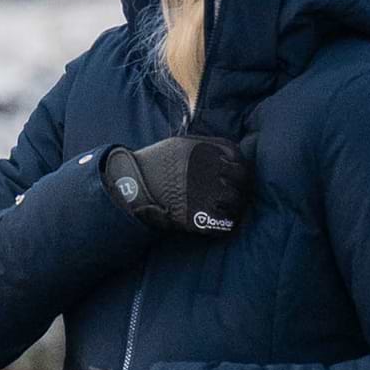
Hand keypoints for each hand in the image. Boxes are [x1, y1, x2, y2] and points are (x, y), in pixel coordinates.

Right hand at [99, 134, 251, 239]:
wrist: (129, 188)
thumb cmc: (154, 165)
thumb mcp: (178, 144)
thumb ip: (205, 145)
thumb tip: (232, 155)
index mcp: (202, 150)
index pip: (236, 155)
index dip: (238, 165)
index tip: (235, 172)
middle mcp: (206, 170)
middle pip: (240, 178)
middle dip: (240, 185)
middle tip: (237, 192)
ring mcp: (203, 195)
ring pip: (234, 202)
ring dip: (234, 206)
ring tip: (228, 209)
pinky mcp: (196, 218)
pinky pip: (223, 224)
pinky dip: (224, 225)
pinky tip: (220, 223)